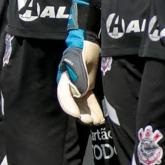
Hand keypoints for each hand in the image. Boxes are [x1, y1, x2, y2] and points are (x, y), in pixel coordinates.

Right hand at [55, 0, 104, 124]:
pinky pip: (88, 101)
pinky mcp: (86, 88)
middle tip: (89, 120)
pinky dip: (93, 109)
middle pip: (72, 103)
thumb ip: (81, 75)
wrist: (89, 43)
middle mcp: (69, 85)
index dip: (69, 106)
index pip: (64, 95)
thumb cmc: (85, 49)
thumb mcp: (84, 59)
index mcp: (65, 77)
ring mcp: (78, 87)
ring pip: (81, 104)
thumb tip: (79, 93)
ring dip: (88, 114)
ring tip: (97, 121)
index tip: (77, 115)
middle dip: (80, 113)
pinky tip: (100, 117)